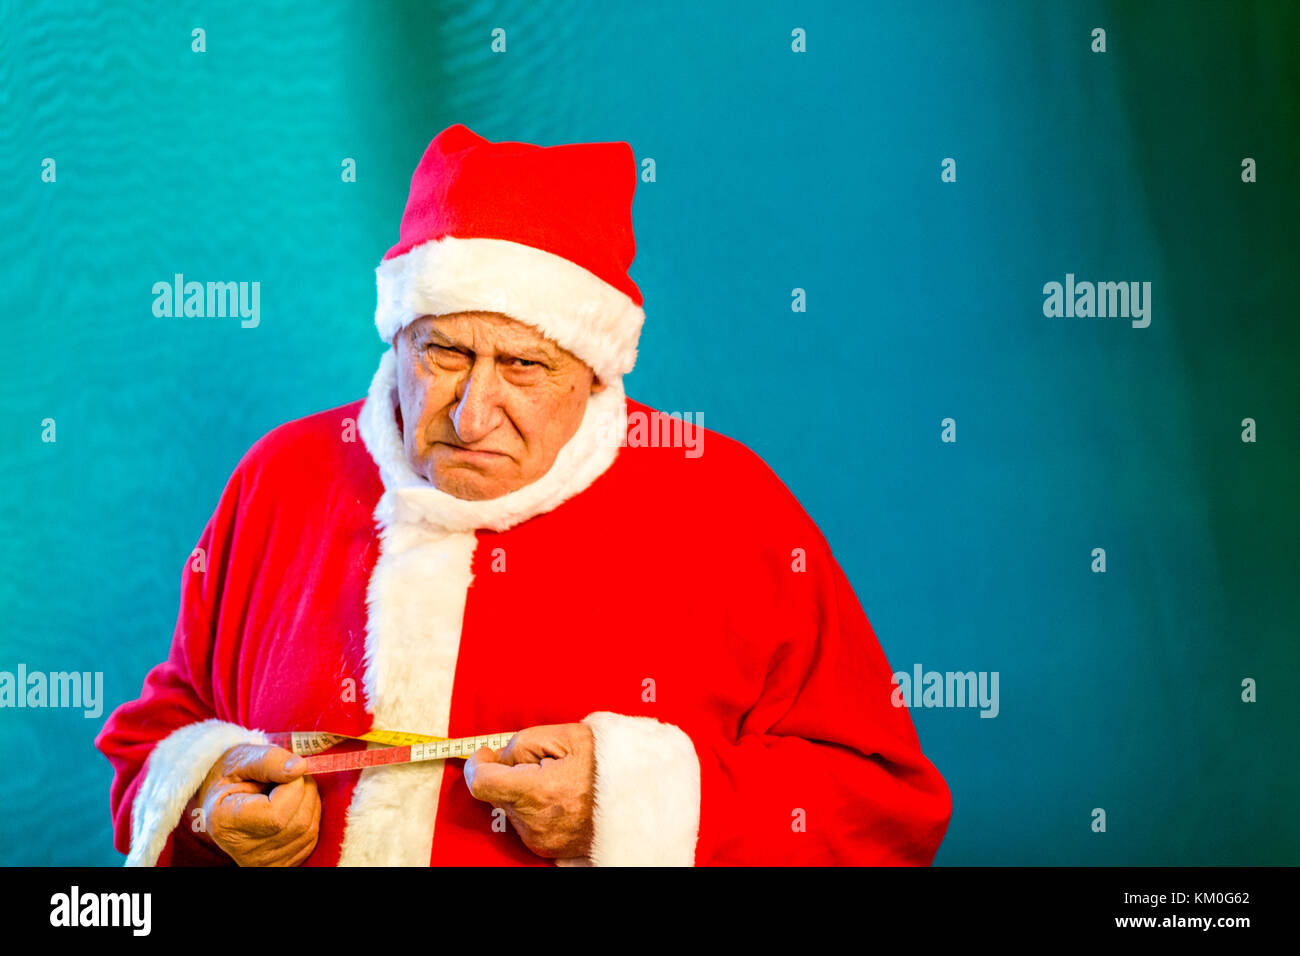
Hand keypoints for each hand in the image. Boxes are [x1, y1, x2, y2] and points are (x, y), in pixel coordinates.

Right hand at [190, 744, 320, 866]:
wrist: (224, 800)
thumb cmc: (232, 776)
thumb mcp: (242, 758)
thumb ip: (270, 760)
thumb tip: (300, 767)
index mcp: (225, 823)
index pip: (277, 814)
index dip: (292, 786)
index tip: (282, 772)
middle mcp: (243, 850)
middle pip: (298, 822)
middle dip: (304, 790)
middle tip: (288, 776)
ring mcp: (262, 862)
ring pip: (308, 829)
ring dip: (310, 800)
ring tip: (288, 788)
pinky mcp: (278, 864)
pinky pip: (310, 838)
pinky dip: (309, 815)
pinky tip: (292, 805)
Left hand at [463, 722, 594, 858]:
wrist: (642, 796)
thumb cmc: (607, 762)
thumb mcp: (563, 735)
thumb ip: (521, 744)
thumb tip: (498, 758)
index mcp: (537, 792)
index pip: (481, 783)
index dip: (478, 764)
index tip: (485, 754)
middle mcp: (535, 823)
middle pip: (497, 794)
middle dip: (509, 774)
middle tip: (541, 761)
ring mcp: (542, 839)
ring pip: (512, 808)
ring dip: (523, 791)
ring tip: (558, 778)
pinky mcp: (549, 849)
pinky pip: (527, 823)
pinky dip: (535, 807)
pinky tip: (559, 795)